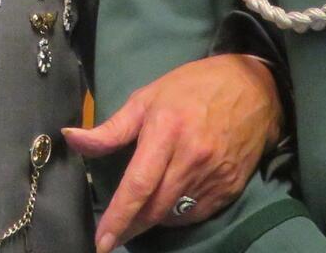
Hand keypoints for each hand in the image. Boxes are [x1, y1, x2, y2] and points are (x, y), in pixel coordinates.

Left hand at [62, 54, 282, 252]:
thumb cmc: (191, 88)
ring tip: (141, 211)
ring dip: (153, 220)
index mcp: (166, 132)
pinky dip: (178, 214)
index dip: (118, 217)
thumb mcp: (146, 99)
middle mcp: (192, 158)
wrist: (254, 89)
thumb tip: (71, 139)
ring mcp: (215, 175)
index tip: (101, 241)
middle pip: (155, 208)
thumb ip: (110, 128)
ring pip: (175, 215)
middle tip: (115, 232)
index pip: (138, 185)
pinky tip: (170, 202)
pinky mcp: (232, 187)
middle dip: (131, 226)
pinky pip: (198, 213)